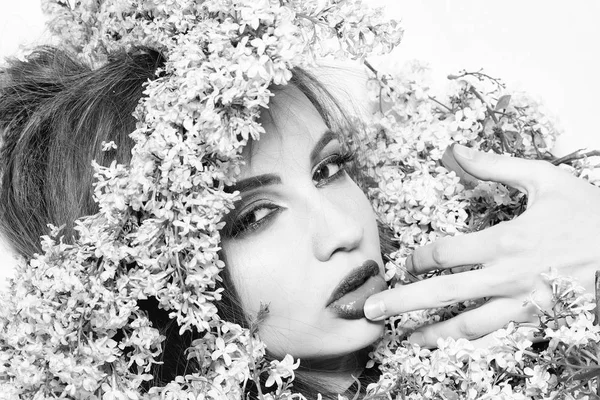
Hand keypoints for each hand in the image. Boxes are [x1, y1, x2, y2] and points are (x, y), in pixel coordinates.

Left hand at [364, 144, 599, 346]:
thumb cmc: (588, 212)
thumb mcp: (543, 179)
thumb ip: (494, 167)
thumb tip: (454, 150)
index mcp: (504, 240)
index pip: (443, 253)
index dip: (416, 258)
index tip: (405, 262)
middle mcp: (507, 276)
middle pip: (442, 292)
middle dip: (402, 302)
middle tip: (370, 311)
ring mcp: (522, 302)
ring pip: (468, 324)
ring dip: (432, 333)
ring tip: (404, 340)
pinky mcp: (538, 319)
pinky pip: (498, 336)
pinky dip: (471, 344)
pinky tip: (451, 348)